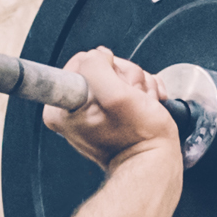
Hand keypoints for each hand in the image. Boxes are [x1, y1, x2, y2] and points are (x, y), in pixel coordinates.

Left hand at [39, 45, 179, 173]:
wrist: (154, 161)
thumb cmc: (139, 138)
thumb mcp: (115, 97)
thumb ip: (97, 66)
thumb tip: (99, 55)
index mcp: (62, 106)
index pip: (83, 61)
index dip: (107, 70)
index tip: (114, 90)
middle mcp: (73, 106)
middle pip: (103, 65)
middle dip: (126, 78)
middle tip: (132, 99)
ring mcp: (93, 107)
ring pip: (119, 72)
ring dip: (138, 85)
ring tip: (141, 105)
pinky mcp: (110, 107)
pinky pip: (128, 82)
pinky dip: (143, 90)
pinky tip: (145, 104)